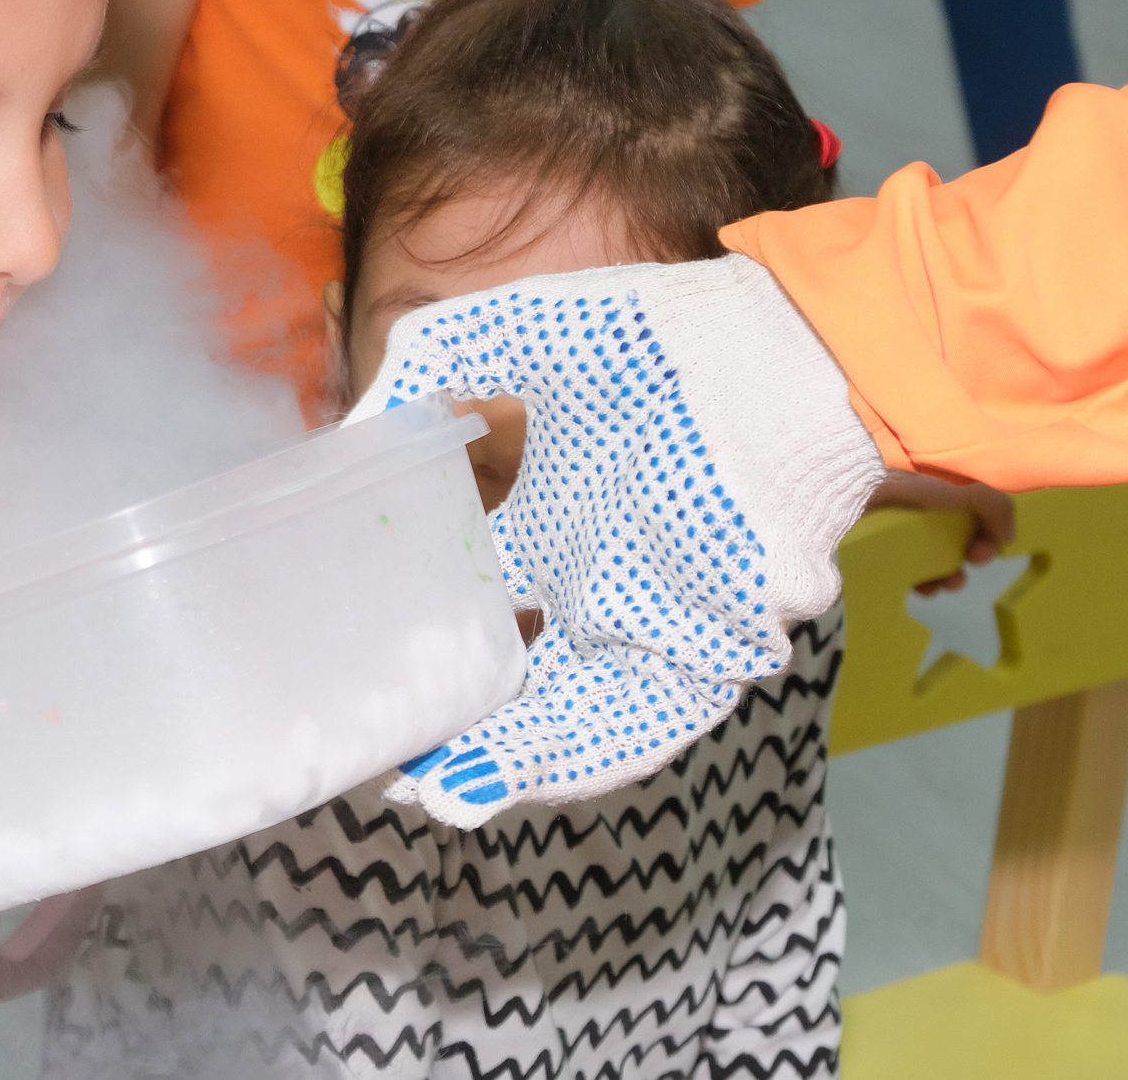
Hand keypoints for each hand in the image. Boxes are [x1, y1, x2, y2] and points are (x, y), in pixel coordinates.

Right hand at [349, 256, 881, 826]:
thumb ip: (424, 370)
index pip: (463, 599)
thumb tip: (350, 432)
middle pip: (505, 679)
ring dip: (493, 763)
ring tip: (424, 792)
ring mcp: (642, 627)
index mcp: (545, 522)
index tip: (343, 662)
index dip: (407, 634)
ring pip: (559, 720)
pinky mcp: (699, 658)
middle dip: (443, 724)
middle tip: (375, 757)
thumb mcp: (510, 335)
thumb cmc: (651, 340)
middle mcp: (588, 586)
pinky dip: (562, 764)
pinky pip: (628, 732)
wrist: (783, 359)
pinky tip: (493, 783)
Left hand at [871, 471, 1016, 593]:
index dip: (984, 541)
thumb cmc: (920, 475)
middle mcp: (924, 505)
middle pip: (952, 542)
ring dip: (944, 578)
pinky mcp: (876, 539)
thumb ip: (998, 508)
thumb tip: (1006, 540)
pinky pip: (902, 566)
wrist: (863, 475)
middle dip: (964, 564)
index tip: (982, 553)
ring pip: (928, 558)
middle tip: (960, 573)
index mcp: (947, 489)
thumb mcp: (972, 484)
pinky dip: (917, 580)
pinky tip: (922, 587)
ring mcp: (898, 523)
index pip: (973, 520)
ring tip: (942, 585)